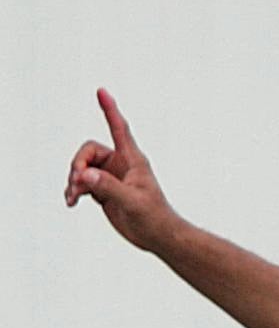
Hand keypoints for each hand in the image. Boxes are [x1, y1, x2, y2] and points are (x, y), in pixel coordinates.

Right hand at [65, 88, 179, 251]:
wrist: (158, 237)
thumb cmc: (154, 218)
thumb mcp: (132, 202)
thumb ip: (109, 187)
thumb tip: (84, 176)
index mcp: (133, 160)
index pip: (119, 129)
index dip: (110, 110)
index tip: (101, 91)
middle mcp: (120, 164)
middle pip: (88, 151)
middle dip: (78, 164)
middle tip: (78, 182)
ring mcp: (111, 177)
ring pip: (82, 168)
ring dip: (74, 180)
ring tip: (73, 197)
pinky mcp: (104, 190)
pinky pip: (82, 183)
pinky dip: (74, 190)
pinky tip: (71, 202)